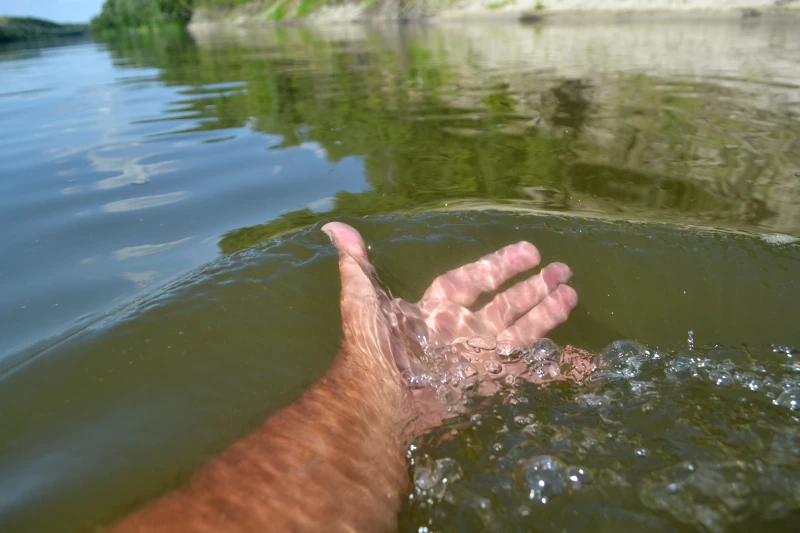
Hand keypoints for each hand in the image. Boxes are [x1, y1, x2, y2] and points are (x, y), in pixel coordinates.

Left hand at [322, 222, 578, 432]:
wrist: (382, 404)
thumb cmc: (372, 352)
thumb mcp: (363, 303)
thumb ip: (356, 265)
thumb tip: (335, 226)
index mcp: (437, 310)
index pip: (473, 280)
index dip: (500, 265)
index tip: (529, 251)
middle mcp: (461, 332)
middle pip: (505, 305)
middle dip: (533, 288)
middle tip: (563, 269)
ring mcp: (478, 359)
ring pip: (520, 331)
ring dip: (547, 314)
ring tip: (572, 294)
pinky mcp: (490, 384)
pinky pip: (527, 371)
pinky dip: (555, 367)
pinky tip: (580, 359)